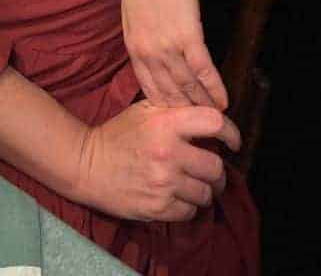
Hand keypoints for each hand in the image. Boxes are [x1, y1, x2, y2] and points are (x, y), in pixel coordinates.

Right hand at [76, 100, 238, 221]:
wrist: (87, 165)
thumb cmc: (118, 134)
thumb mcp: (144, 109)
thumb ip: (176, 108)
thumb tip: (209, 113)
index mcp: (166, 123)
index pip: (215, 123)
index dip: (231, 132)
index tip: (234, 141)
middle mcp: (169, 153)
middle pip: (216, 167)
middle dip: (217, 170)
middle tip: (211, 169)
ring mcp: (164, 183)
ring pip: (206, 193)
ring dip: (204, 190)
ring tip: (194, 184)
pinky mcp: (157, 208)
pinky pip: (190, 212)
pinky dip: (188, 206)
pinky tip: (178, 196)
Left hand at [122, 0, 226, 111]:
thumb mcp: (135, 3)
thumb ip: (143, 26)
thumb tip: (155, 39)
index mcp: (132, 42)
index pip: (147, 84)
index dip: (163, 103)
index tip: (175, 117)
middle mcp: (147, 51)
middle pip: (167, 91)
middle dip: (183, 111)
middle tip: (198, 129)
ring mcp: (166, 46)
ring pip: (185, 86)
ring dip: (201, 105)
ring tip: (215, 121)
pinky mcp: (188, 37)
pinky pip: (202, 70)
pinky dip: (214, 88)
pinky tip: (223, 101)